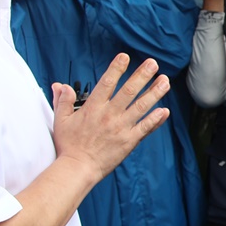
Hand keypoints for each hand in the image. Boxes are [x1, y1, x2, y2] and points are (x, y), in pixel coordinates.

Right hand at [51, 54, 170, 186]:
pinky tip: (164, 110)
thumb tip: (60, 86)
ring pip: (141, 106)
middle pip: (129, 91)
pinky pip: (145, 128)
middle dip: (142, 75)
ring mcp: (121, 128)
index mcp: (93, 108)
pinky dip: (155, 119)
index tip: (125, 56)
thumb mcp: (61, 120)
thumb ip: (63, 101)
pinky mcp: (129, 141)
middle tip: (153, 63)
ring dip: (154, 93)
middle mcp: (109, 115)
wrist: (77, 169)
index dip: (117, 68)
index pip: (107, 82)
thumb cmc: (69, 146)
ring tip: (165, 81)